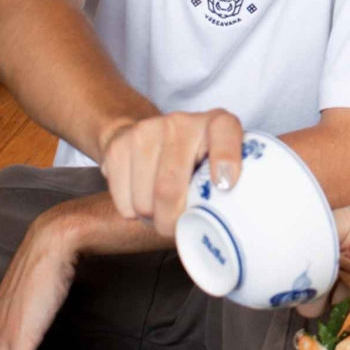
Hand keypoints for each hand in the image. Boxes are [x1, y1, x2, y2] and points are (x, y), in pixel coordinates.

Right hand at [98, 109, 243, 236]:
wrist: (149, 133)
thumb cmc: (194, 160)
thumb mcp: (220, 166)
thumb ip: (230, 185)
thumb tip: (231, 223)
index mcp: (217, 123)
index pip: (225, 133)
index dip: (225, 158)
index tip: (225, 185)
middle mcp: (181, 122)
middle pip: (169, 188)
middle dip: (172, 222)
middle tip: (177, 228)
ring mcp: (146, 131)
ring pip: (143, 202)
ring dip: (153, 218)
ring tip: (163, 209)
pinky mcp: (118, 146)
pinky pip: (123, 202)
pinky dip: (133, 212)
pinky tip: (144, 198)